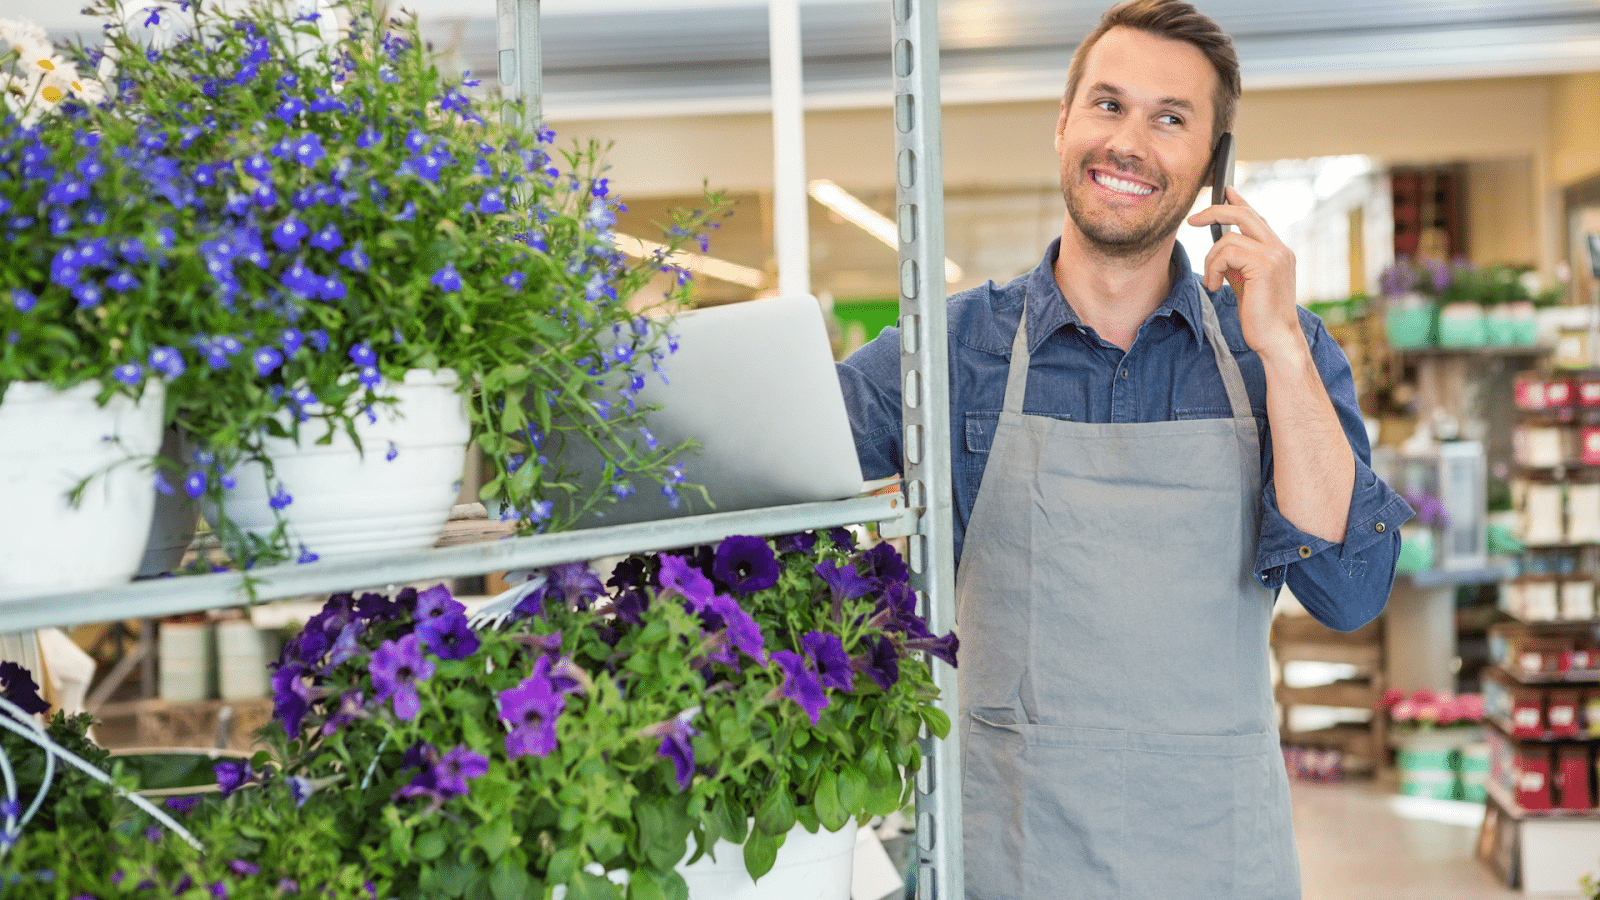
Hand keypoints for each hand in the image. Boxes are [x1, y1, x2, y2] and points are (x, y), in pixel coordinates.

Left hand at [1186, 186, 1303, 362]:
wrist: (1275, 338)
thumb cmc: (1259, 315)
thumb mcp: (1246, 281)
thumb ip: (1239, 260)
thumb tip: (1222, 243)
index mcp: (1277, 250)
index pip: (1256, 217)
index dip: (1239, 201)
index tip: (1225, 191)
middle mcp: (1280, 248)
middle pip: (1244, 214)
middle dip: (1215, 212)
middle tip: (1193, 220)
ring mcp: (1275, 255)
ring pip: (1229, 239)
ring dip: (1211, 260)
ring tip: (1214, 282)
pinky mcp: (1265, 265)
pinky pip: (1227, 253)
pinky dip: (1214, 269)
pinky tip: (1217, 287)